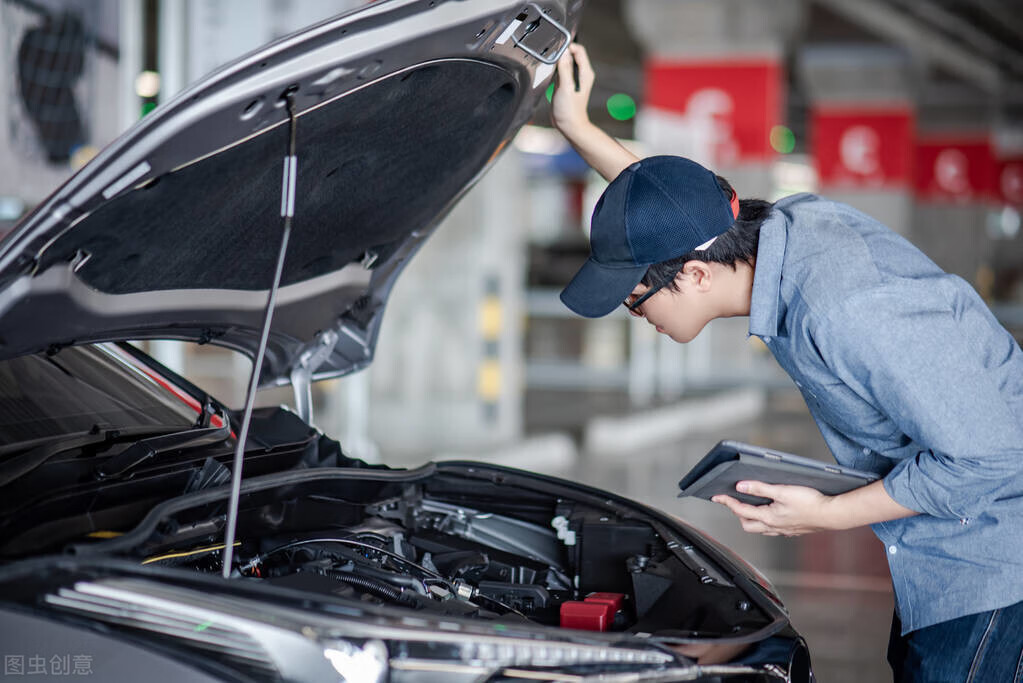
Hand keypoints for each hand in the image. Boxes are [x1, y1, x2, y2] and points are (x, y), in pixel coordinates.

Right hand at [551, 43, 594, 134]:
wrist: (569, 125)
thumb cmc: (570, 110)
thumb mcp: (566, 88)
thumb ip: (565, 69)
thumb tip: (563, 52)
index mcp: (585, 73)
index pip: (579, 50)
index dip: (568, 47)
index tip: (557, 51)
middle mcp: (581, 74)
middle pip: (572, 54)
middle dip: (561, 53)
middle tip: (551, 58)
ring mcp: (573, 79)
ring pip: (565, 62)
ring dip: (557, 62)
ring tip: (550, 67)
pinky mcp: (566, 84)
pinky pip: (561, 71)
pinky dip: (555, 70)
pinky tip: (550, 74)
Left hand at [712, 481, 834, 536]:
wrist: (833, 515)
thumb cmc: (811, 503)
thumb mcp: (782, 491)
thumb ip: (760, 489)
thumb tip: (741, 487)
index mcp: (769, 518)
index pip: (741, 510)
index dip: (727, 502)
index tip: (717, 497)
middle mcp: (774, 527)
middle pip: (747, 524)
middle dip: (738, 513)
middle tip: (733, 502)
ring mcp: (784, 530)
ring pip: (761, 528)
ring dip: (752, 519)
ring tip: (750, 507)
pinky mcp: (793, 530)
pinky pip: (774, 530)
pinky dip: (766, 522)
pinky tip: (772, 515)